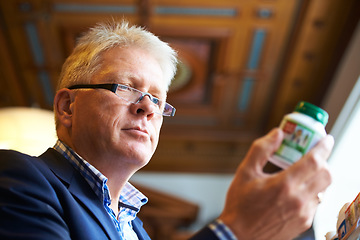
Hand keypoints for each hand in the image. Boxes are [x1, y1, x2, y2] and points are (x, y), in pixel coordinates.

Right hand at [219, 128, 333, 239]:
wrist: (239, 235)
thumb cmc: (240, 205)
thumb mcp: (245, 172)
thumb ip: (261, 149)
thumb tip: (277, 134)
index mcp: (284, 184)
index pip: (314, 161)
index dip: (323, 147)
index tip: (326, 139)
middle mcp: (298, 200)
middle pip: (326, 175)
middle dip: (323, 161)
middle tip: (312, 156)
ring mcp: (303, 213)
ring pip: (323, 190)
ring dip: (317, 177)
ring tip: (302, 173)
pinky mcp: (303, 223)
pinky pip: (316, 203)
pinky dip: (311, 192)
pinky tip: (295, 191)